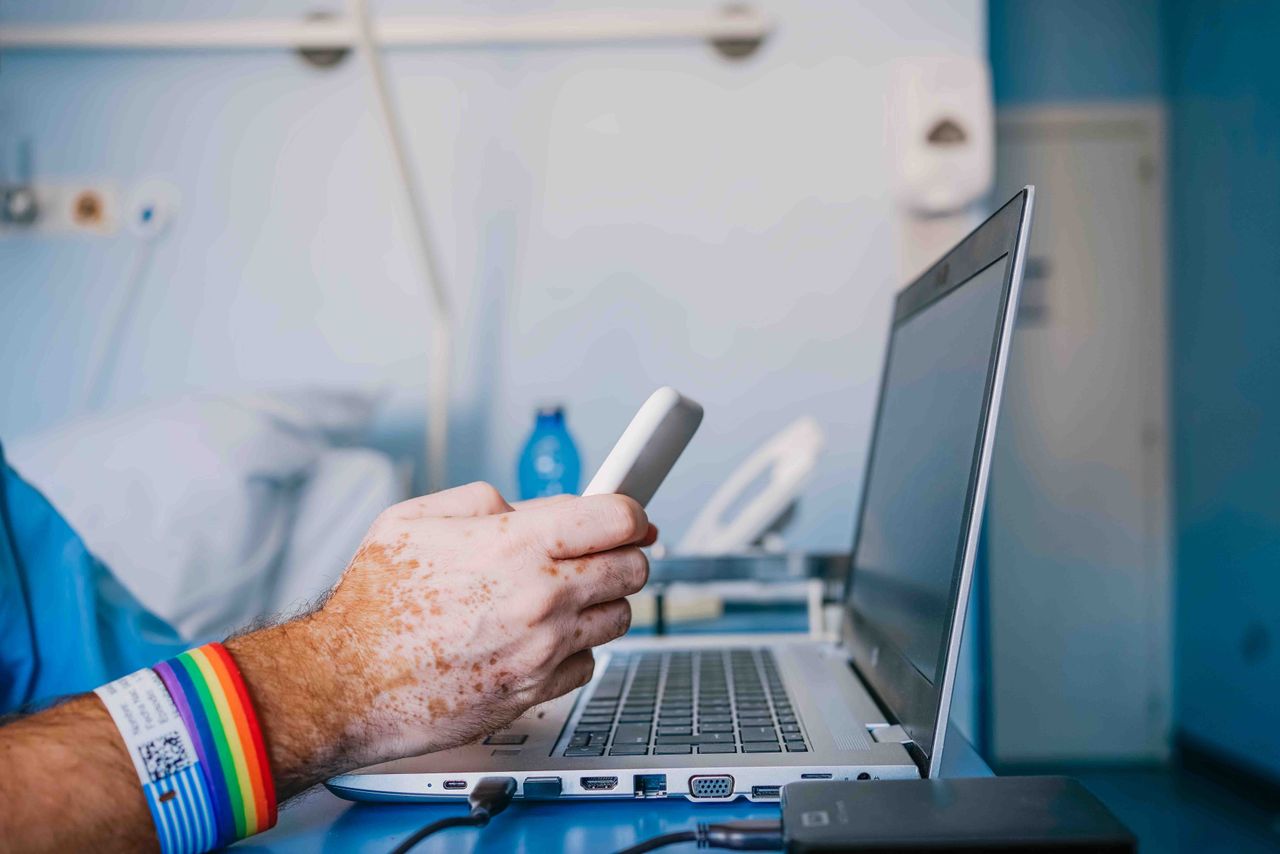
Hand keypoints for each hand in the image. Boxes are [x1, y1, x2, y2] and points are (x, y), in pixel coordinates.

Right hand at [231, 483, 652, 783]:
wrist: (343, 686)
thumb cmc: (369, 607)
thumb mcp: (413, 519)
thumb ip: (479, 500)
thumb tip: (521, 505)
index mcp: (516, 544)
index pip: (618, 518)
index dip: (631, 513)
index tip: (631, 517)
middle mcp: (541, 597)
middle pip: (633, 568)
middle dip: (623, 555)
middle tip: (600, 554)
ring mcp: (542, 649)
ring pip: (618, 618)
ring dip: (601, 603)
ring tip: (564, 597)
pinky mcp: (535, 691)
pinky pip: (587, 664)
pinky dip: (574, 651)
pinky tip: (541, 640)